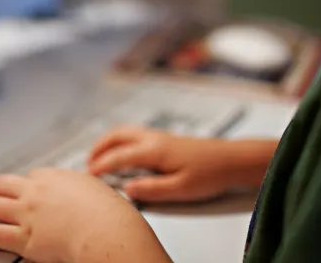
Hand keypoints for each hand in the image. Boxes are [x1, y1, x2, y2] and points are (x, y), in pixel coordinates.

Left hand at [0, 168, 168, 262]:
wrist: (106, 232)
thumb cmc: (109, 215)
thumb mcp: (96, 189)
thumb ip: (83, 188)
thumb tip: (85, 191)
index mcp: (55, 177)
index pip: (31, 177)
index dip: (26, 186)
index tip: (25, 193)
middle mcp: (36, 192)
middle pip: (2, 184)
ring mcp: (27, 214)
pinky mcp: (23, 238)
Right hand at [88, 126, 273, 202]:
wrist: (232, 159)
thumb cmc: (210, 173)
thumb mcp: (181, 189)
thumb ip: (152, 190)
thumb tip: (128, 189)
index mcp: (154, 150)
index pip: (119, 156)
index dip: (101, 166)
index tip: (89, 175)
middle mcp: (153, 139)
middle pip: (116, 136)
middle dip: (99, 147)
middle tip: (89, 163)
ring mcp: (159, 136)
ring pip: (125, 132)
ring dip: (108, 141)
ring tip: (100, 156)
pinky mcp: (166, 139)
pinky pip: (134, 134)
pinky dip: (120, 140)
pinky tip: (123, 152)